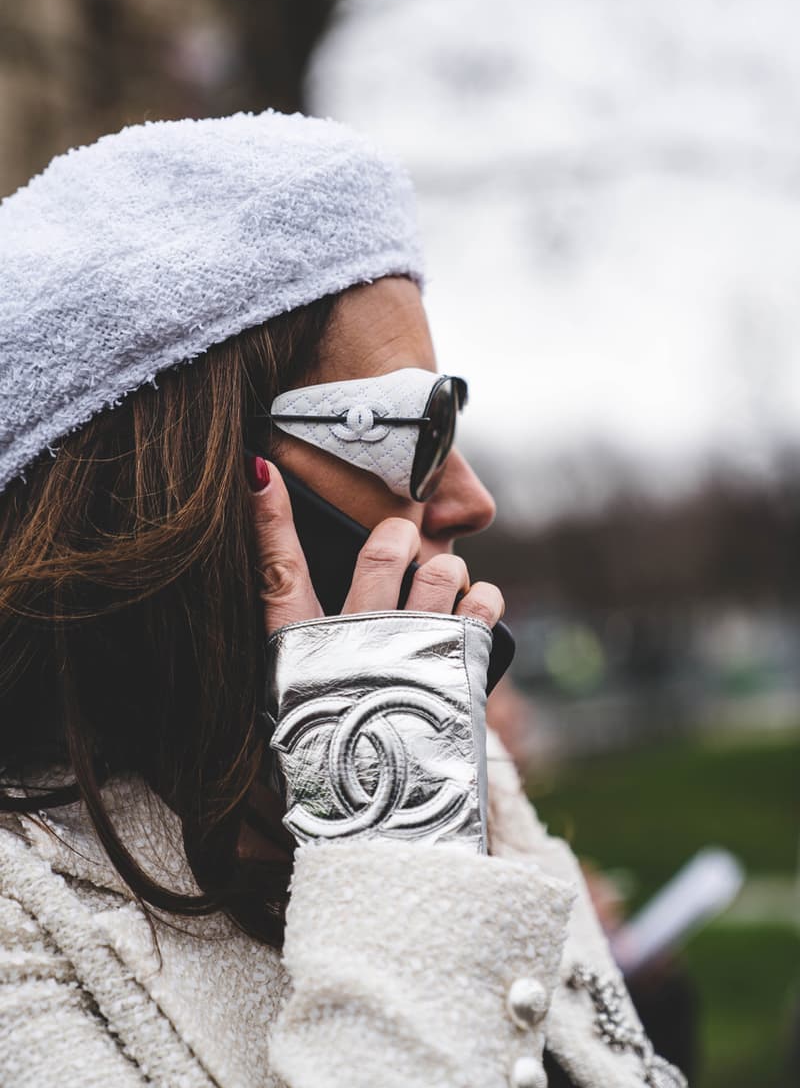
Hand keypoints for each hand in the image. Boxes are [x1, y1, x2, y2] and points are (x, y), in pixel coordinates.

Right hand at [248, 459, 503, 851]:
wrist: (387, 843)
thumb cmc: (332, 784)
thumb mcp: (297, 724)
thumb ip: (300, 672)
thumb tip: (286, 668)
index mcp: (300, 654)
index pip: (276, 571)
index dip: (268, 518)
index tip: (262, 469)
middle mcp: (355, 641)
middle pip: (381, 553)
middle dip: (397, 535)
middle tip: (403, 541)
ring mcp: (412, 650)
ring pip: (440, 571)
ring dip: (447, 571)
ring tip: (447, 589)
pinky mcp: (461, 671)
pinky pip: (483, 609)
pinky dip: (485, 603)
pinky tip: (480, 611)